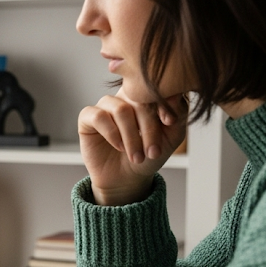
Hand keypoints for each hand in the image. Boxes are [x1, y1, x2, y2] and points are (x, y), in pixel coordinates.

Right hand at [78, 88, 187, 204]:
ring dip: (131, 137)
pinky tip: (119, 147)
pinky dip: (111, 134)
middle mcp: (124, 95)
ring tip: (136, 156)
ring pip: (120, 110)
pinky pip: (98, 116)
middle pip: (138, 100)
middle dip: (149, 129)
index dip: (163, 104)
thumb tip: (173, 94)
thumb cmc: (150, 154)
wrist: (128, 178)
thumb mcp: (172, 135)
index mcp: (145, 94)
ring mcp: (106, 104)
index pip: (155, 88)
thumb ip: (178, 112)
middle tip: (153, 152)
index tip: (169, 123)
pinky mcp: (87, 117)